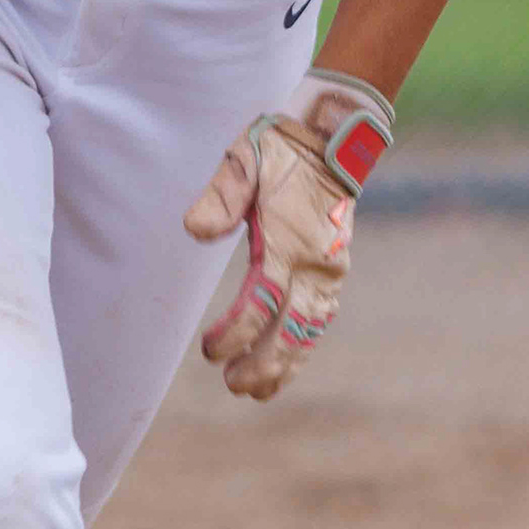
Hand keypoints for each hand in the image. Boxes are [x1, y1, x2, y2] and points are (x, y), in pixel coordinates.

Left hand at [183, 72, 394, 398]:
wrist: (333, 137)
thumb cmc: (280, 149)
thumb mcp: (244, 160)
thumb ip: (221, 196)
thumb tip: (193, 231)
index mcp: (289, 240)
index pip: (262, 301)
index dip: (237, 333)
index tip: (210, 351)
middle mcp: (315, 263)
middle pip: (293, 329)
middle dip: (264, 363)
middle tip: (233, 386)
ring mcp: (330, 269)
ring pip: (312, 330)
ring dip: (286, 363)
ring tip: (258, 391)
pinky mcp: (335, 270)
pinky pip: (321, 317)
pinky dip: (305, 344)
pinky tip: (286, 364)